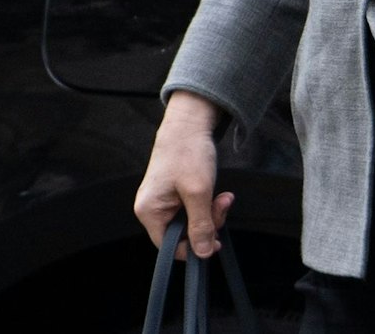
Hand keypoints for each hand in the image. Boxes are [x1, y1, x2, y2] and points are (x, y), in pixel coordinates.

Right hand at [133, 91, 232, 258]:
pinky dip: (208, 203)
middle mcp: (152, 208)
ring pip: (191, 221)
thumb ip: (201, 225)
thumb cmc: (188, 152)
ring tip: (224, 196)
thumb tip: (203, 253)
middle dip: (208, 223)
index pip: (169, 246)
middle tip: (223, 205)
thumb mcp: (198, 192)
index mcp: (149, 212)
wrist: (190, 122)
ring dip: (212, 212)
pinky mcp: (175, 193)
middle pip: (182, 234)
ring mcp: (164, 200)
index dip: (194, 247)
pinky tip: (219, 193)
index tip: (216, 241)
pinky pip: (193, 208)